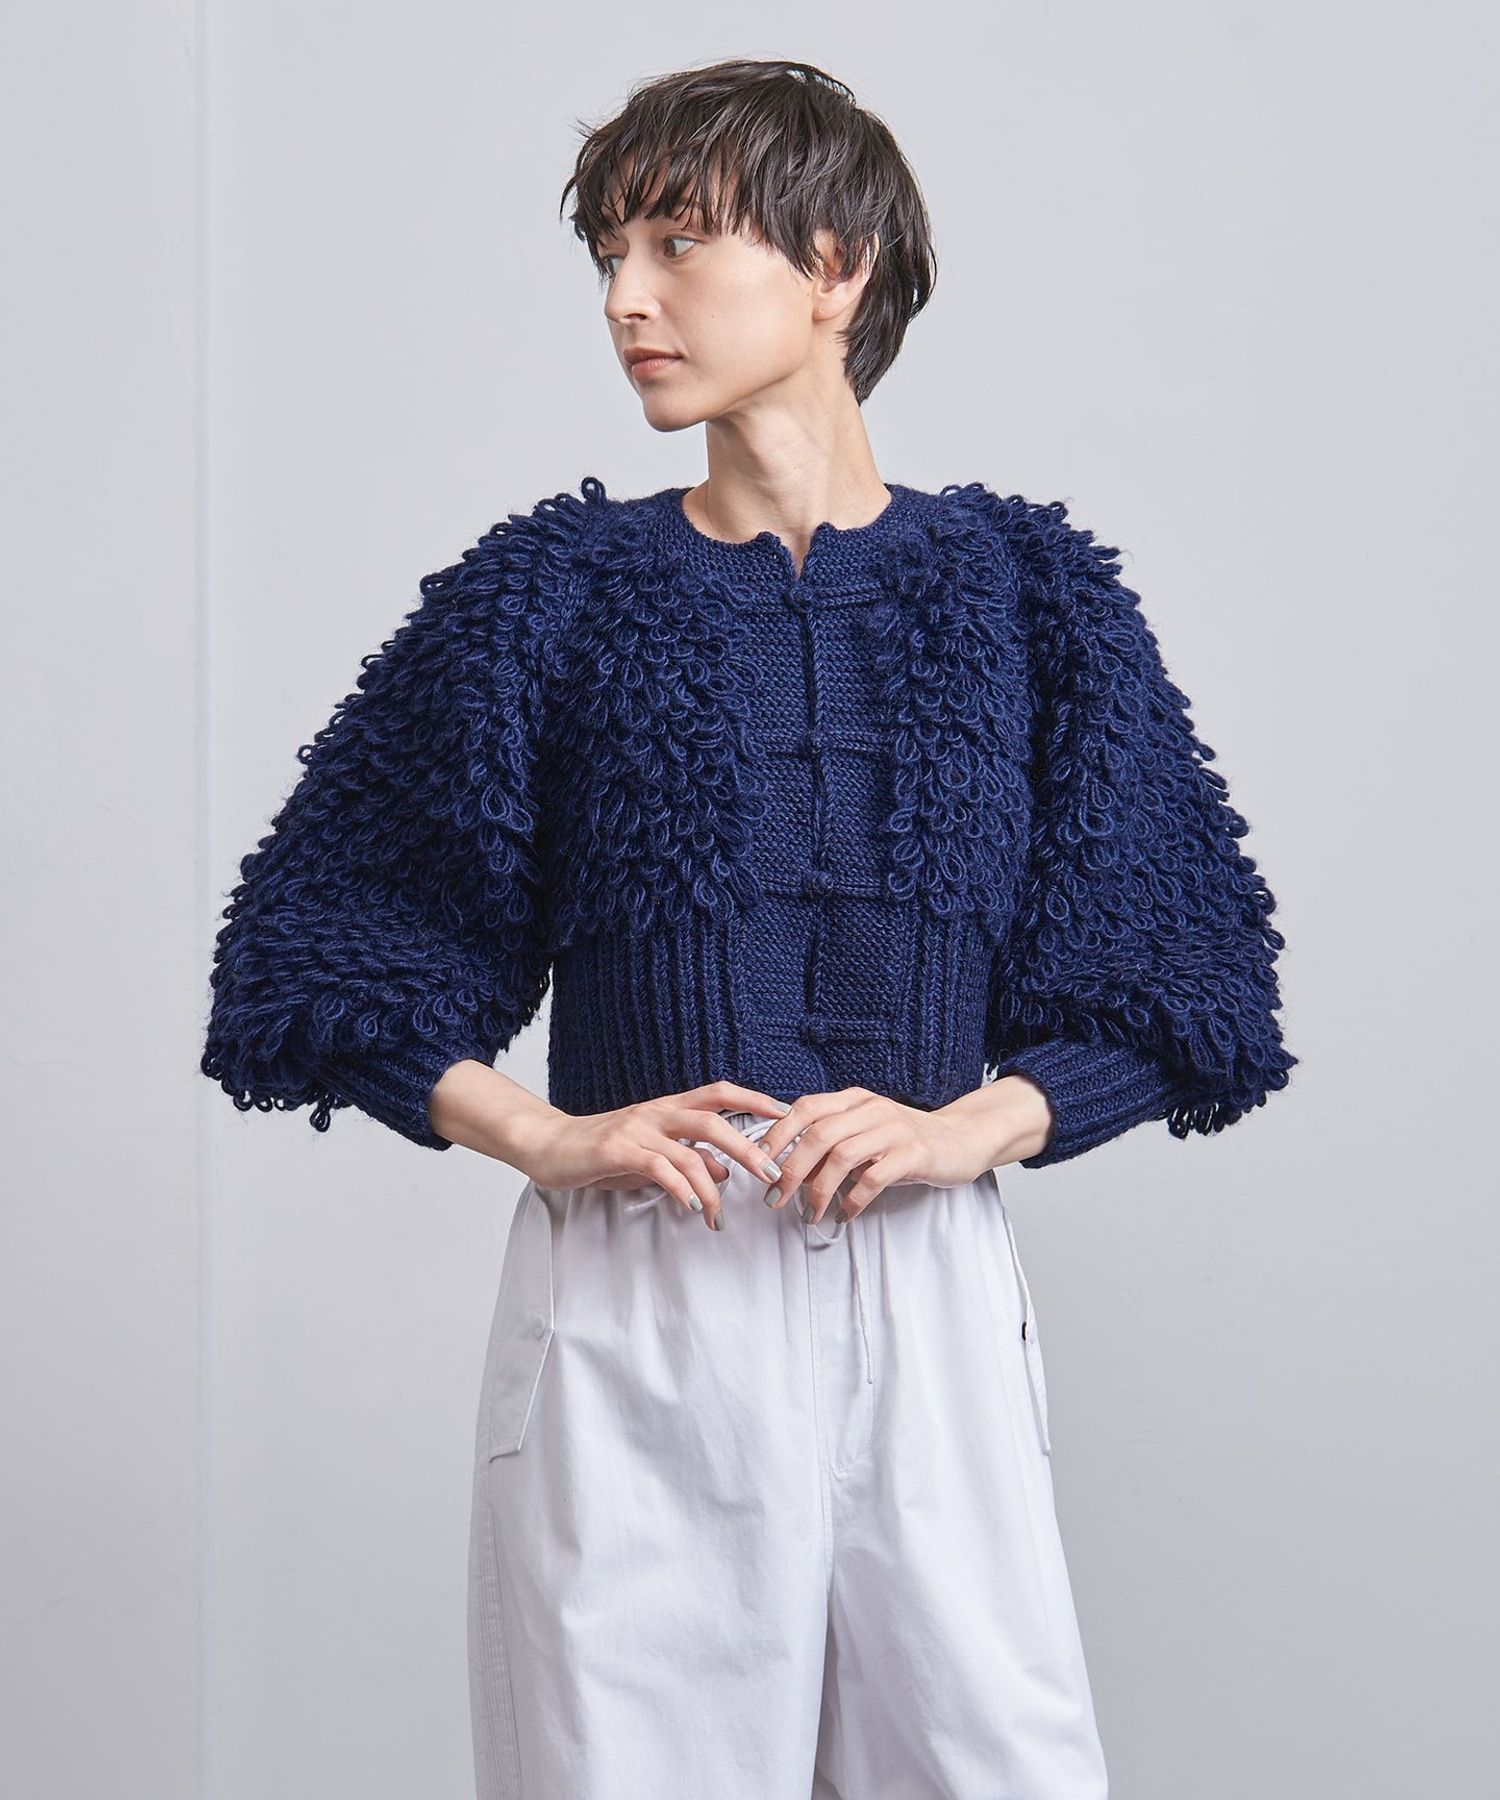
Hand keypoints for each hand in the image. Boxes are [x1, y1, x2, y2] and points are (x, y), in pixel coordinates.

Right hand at [517, 1081, 791, 1229]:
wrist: (548, 1145)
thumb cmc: (600, 1151)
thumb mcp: (651, 1156)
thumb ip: (686, 1160)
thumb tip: (723, 1170)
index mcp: (668, 1108)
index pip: (719, 1093)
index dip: (754, 1098)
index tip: (787, 1113)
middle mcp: (657, 1112)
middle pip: (713, 1119)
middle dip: (748, 1147)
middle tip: (773, 1175)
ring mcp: (637, 1128)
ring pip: (690, 1149)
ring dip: (713, 1186)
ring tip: (721, 1216)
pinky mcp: (618, 1149)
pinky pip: (659, 1167)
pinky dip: (681, 1188)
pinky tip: (692, 1208)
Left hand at [756, 1078, 1054, 1225]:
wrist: (962, 1138)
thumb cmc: (905, 1140)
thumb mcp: (864, 1131)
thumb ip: (830, 1141)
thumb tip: (785, 1167)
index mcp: (853, 1100)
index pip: (805, 1108)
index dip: (777, 1135)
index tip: (759, 1165)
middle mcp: (871, 1109)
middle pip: (818, 1134)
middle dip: (790, 1169)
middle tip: (775, 1198)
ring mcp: (893, 1130)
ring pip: (842, 1156)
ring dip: (818, 1189)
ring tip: (809, 1214)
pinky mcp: (913, 1154)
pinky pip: (873, 1178)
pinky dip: (853, 1200)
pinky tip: (845, 1215)